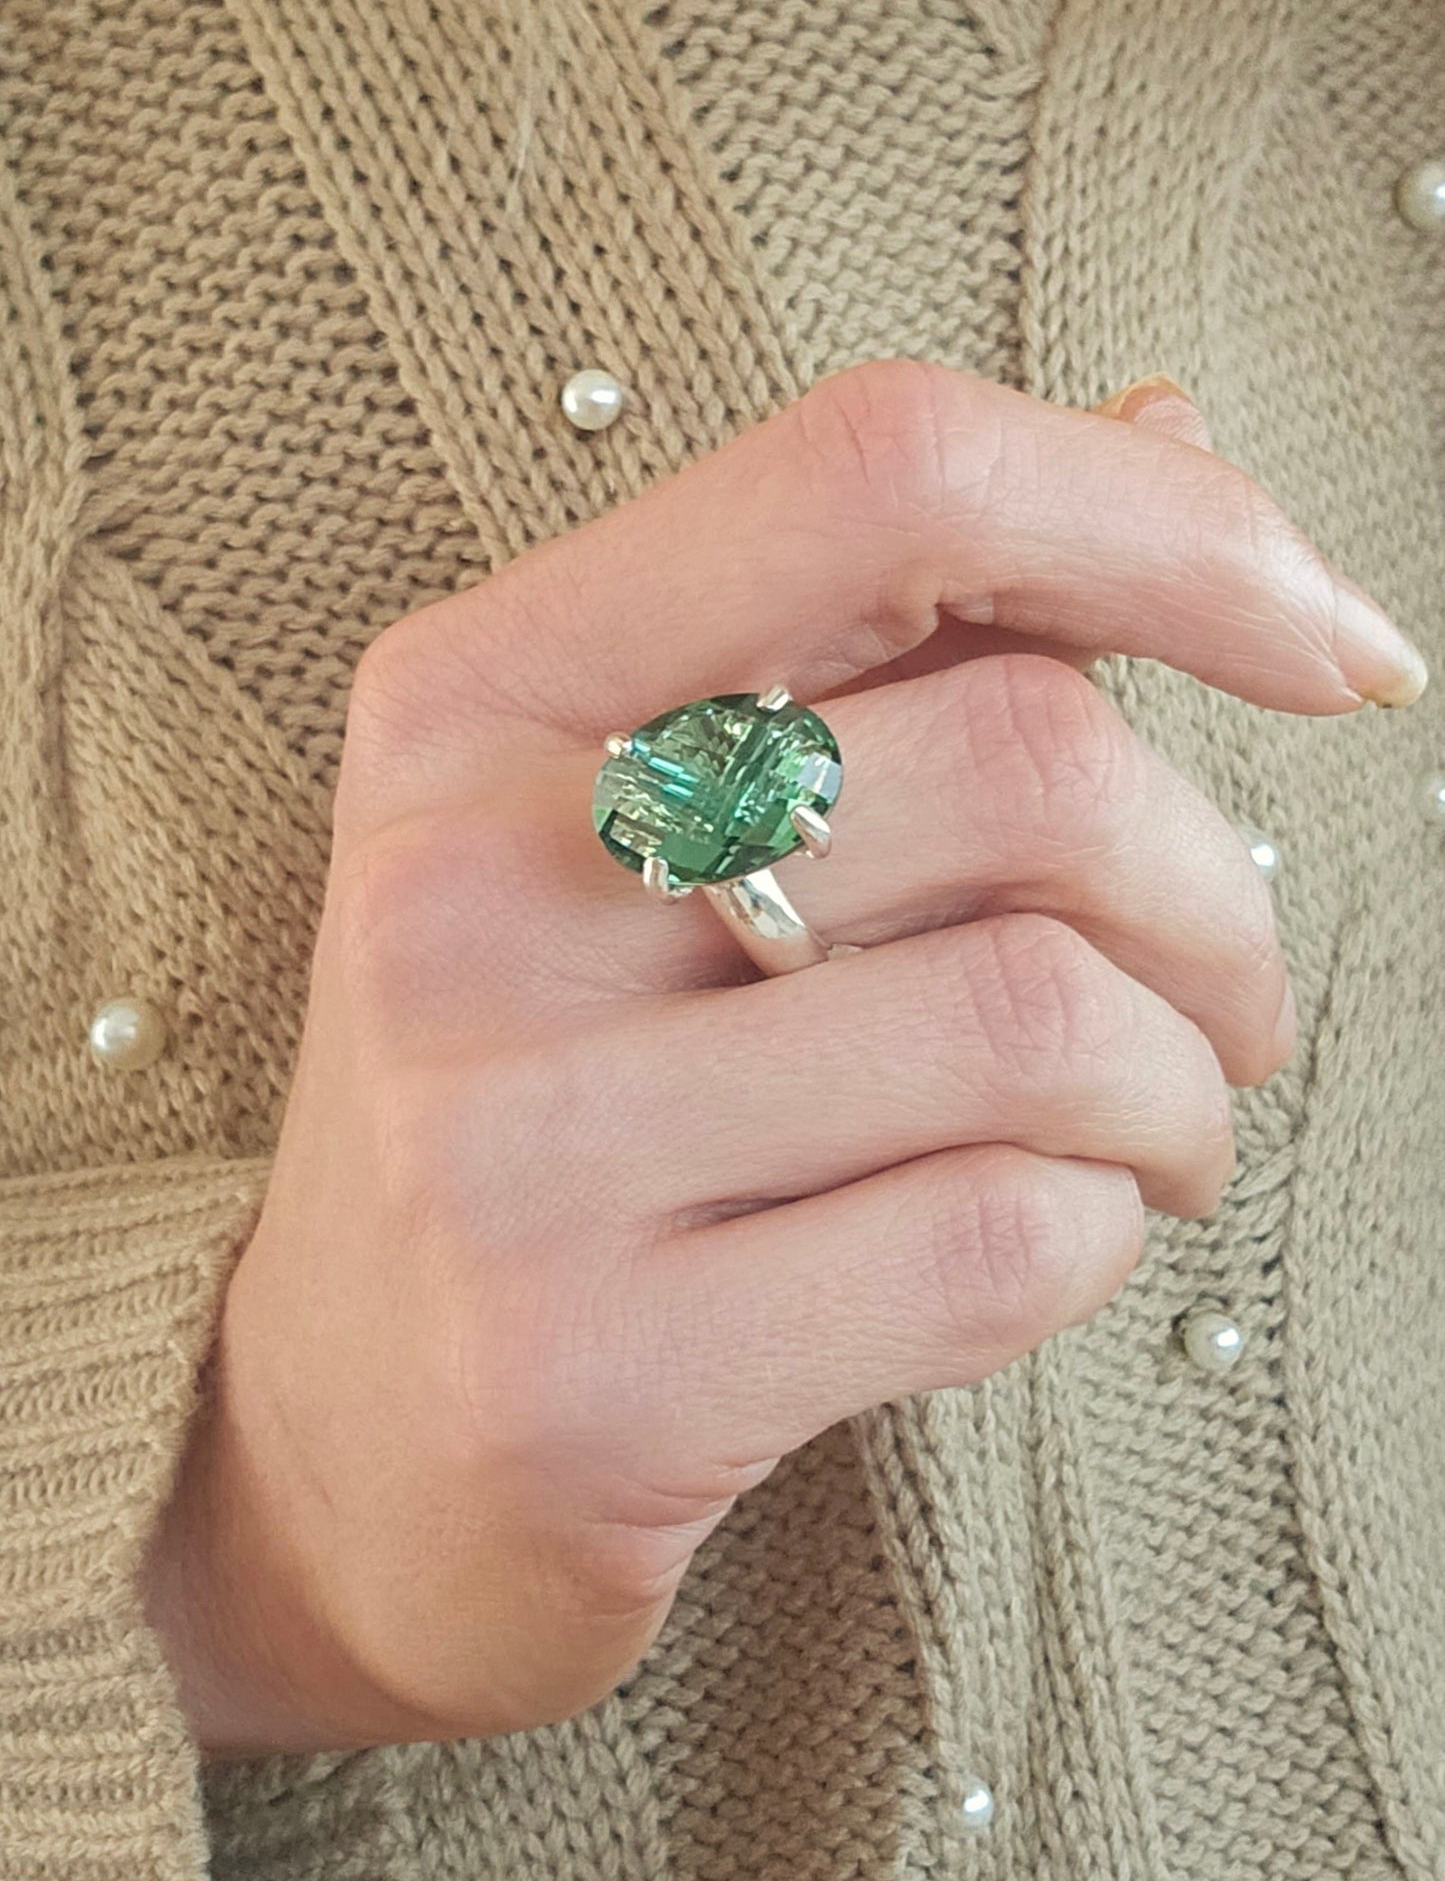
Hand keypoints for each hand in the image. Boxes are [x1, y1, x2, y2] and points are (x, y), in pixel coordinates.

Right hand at [139, 361, 1425, 1753]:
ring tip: (1157, 1134)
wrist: (340, 1447)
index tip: (1334, 651)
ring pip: (1044, 1020)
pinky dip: (1105, 1235)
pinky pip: (1000, 1242)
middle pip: (1028, 764)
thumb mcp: (636, 823)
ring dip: (1185, 1091)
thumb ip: (894, 630)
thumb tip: (1171, 432)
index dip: (1172, 529)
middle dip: (1224, 894)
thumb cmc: (547, 1095)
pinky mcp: (592, 1371)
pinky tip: (1060, 1238)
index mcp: (480, 693)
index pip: (884, 473)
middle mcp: (467, 888)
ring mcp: (511, 1141)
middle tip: (1232, 999)